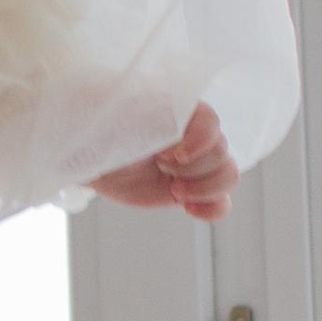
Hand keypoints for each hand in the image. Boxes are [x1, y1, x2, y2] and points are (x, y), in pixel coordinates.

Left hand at [90, 103, 237, 220]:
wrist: (93, 158)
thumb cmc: (105, 129)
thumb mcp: (122, 117)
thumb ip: (150, 119)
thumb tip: (174, 138)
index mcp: (183, 111)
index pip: (211, 122)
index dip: (198, 141)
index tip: (165, 153)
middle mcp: (196, 136)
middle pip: (221, 153)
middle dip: (190, 167)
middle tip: (159, 165)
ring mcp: (197, 164)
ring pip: (228, 175)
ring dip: (203, 189)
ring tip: (174, 190)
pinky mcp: (192, 189)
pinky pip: (221, 202)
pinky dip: (213, 208)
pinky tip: (189, 209)